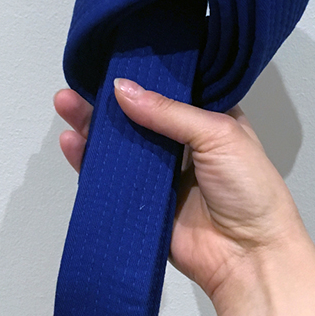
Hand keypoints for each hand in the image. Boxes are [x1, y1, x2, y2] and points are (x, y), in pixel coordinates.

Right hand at [54, 79, 307, 301]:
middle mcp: (181, 144)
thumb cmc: (250, 190)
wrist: (249, 258)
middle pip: (136, 116)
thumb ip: (168, 112)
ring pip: (117, 145)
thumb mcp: (218, 135)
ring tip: (64, 103)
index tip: (114, 57)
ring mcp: (158, 174)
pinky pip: (108, 179)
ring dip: (90, 126)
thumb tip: (120, 88)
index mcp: (208, 121)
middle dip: (106, 100)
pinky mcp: (140, 202)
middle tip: (77, 85)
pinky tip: (71, 143)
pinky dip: (86, 161)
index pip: (171, 90)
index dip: (145, 74)